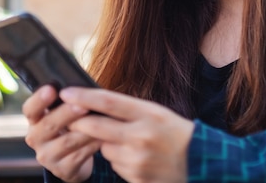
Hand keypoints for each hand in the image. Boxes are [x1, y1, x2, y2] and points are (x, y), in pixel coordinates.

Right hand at [22, 86, 100, 182]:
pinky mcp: (63, 169)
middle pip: (49, 125)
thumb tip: (80, 86)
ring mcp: (48, 156)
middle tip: (82, 105)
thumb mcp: (61, 114)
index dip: (39, 99)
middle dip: (67, 113)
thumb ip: (65, 101)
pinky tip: (103, 136)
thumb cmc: (69, 127)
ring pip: (66, 142)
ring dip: (84, 130)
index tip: (51, 88)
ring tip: (99, 120)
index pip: (30, 109)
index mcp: (34, 120)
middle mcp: (36, 138)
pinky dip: (92, 145)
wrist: (72, 160)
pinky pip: (79, 155)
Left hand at [61, 87, 194, 182]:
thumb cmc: (174, 132)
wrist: (200, 162)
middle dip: (78, 121)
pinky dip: (118, 158)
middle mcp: (141, 136)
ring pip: (103, 148)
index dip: (83, 96)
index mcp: (148, 114)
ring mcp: (137, 159)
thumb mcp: (155, 112)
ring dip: (105, 143)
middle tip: (69, 117)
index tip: (65, 92)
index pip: (108, 101)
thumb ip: (127, 109)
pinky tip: (135, 157)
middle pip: (96, 126)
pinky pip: (114, 164)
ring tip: (127, 141)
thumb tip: (93, 103)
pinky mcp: (136, 177)